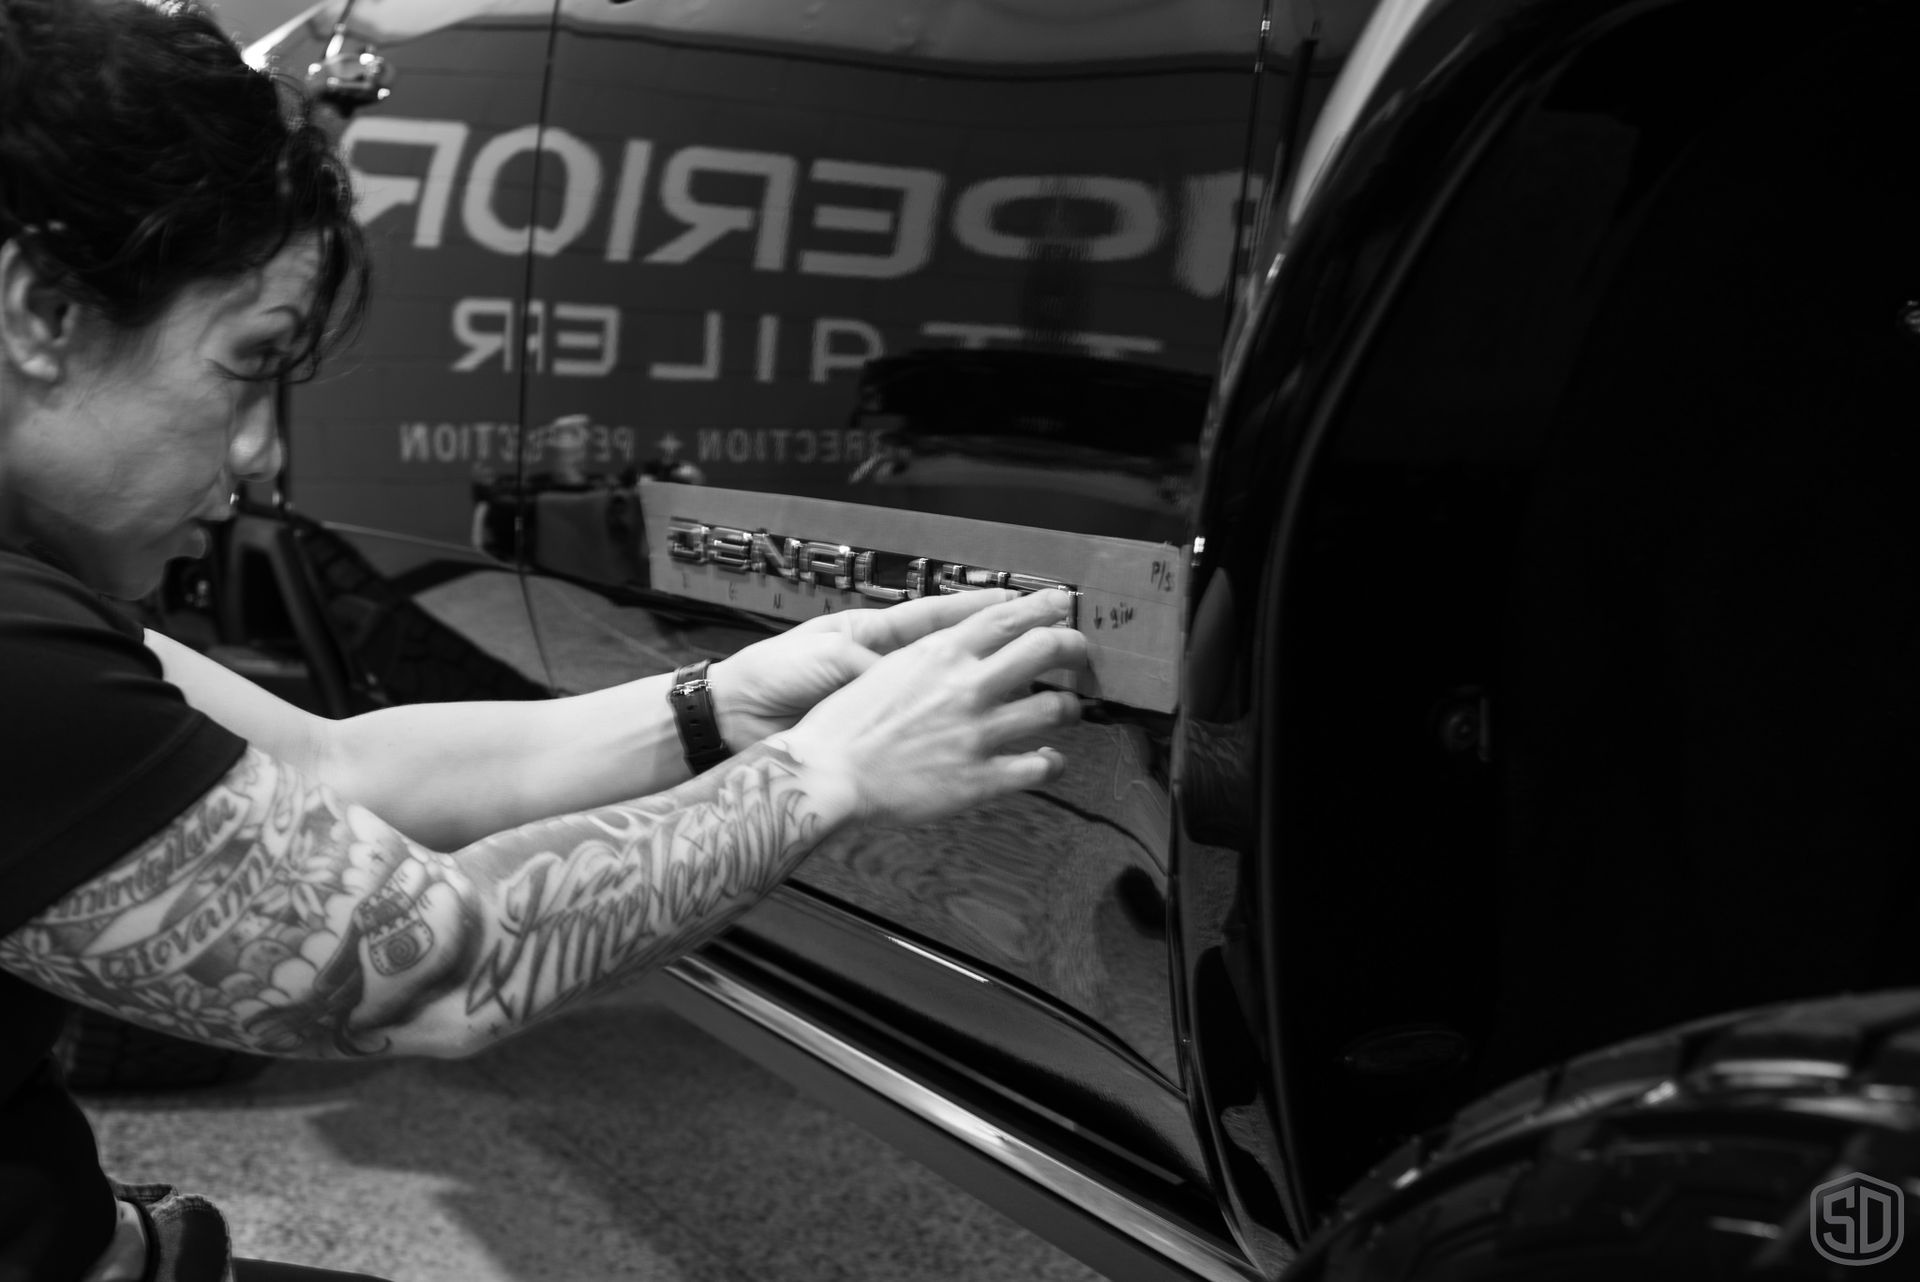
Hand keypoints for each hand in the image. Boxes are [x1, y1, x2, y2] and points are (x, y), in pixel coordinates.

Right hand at [773, 589, 1088, 828]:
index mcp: (941, 653)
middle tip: (1079, 653)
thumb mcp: (885, 668)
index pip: (1008, 616)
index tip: (1063, 605)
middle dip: (1072, 647)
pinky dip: (1053, 762)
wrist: (828, 775)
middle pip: (1046, 649)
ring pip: (1054, 708)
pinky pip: (1039, 767)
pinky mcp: (980, 778)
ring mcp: (978, 733)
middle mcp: (967, 686)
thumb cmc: (844, 725)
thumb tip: (959, 643)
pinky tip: (1051, 759)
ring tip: (1067, 709)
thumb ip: (930, 656)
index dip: (1045, 607)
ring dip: (1067, 707)